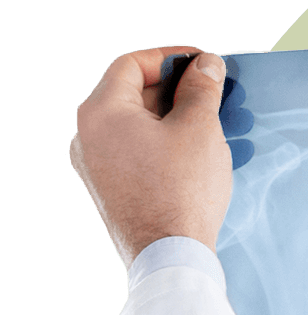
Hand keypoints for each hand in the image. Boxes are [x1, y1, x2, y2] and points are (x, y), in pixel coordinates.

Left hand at [71, 45, 233, 268]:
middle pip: (131, 94)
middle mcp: (87, 136)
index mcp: (101, 112)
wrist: (169, 256)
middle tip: (213, 94)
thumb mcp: (200, 129)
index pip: (132, 64)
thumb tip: (205, 65)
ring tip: (210, 126)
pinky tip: (193, 155)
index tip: (203, 63)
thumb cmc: (182, 190)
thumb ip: (201, 89)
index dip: (171, 58)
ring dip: (172, 119)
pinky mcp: (108, 189)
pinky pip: (134, 152)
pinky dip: (162, 144)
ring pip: (135, 126)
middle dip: (175, 90)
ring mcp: (94, 166)